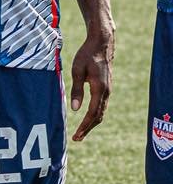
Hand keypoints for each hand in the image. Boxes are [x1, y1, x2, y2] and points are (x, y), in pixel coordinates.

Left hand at [69, 26, 112, 141]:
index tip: (77, 135)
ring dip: (92, 123)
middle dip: (88, 128)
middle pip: (99, 116)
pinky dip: (95, 114)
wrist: (101, 45)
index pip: (92, 114)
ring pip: (101, 112)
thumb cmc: (86, 56)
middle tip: (77, 138)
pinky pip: (102, 105)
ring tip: (81, 131)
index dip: (84, 126)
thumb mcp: (77, 71)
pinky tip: (88, 117)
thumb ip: (77, 90)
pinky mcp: (106, 88)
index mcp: (100, 90)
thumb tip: (75, 109)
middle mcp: (106, 93)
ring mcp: (108, 91)